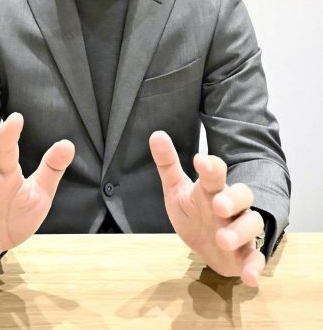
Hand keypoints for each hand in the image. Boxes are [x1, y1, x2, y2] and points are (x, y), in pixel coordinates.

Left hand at [149, 131, 264, 286]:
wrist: (207, 247)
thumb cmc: (194, 212)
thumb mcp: (176, 190)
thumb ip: (167, 164)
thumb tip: (156, 134)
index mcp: (212, 189)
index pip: (216, 173)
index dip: (211, 166)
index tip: (200, 160)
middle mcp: (231, 207)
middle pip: (242, 195)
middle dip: (232, 198)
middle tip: (218, 204)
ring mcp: (240, 231)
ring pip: (252, 224)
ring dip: (239, 231)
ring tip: (222, 239)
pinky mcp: (245, 255)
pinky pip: (256, 259)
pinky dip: (255, 266)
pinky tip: (249, 277)